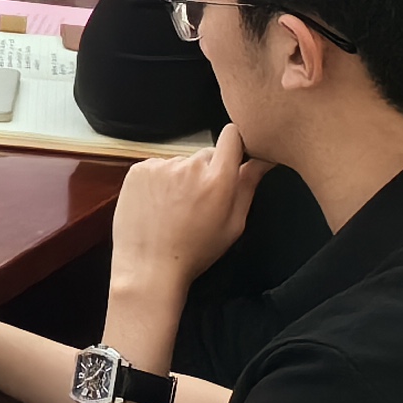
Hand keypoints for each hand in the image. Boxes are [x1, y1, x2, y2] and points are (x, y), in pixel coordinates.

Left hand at [110, 128, 261, 294]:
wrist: (148, 266)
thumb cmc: (194, 251)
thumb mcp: (233, 225)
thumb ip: (248, 186)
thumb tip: (263, 159)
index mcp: (217, 179)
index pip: (232, 136)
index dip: (235, 144)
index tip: (234, 157)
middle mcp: (190, 166)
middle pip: (206, 154)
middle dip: (207, 172)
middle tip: (199, 202)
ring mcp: (161, 166)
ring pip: (181, 163)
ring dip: (181, 178)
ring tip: (175, 209)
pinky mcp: (139, 170)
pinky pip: (157, 167)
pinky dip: (159, 181)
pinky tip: (157, 206)